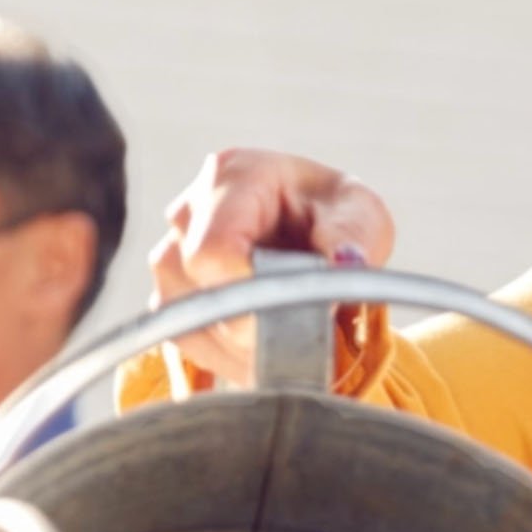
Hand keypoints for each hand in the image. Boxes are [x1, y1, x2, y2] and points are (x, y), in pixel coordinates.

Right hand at [144, 149, 398, 385]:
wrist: (315, 232)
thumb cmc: (335, 217)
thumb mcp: (362, 216)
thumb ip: (354, 237)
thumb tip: (344, 263)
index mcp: (235, 176)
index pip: (214, 250)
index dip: (250, 295)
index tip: (293, 316)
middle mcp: (190, 210)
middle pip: (197, 290)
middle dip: (253, 325)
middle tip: (302, 333)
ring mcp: (171, 252)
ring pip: (184, 320)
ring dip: (238, 346)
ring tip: (287, 338)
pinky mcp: (169, 292)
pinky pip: (182, 336)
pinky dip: (224, 355)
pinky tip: (262, 345)